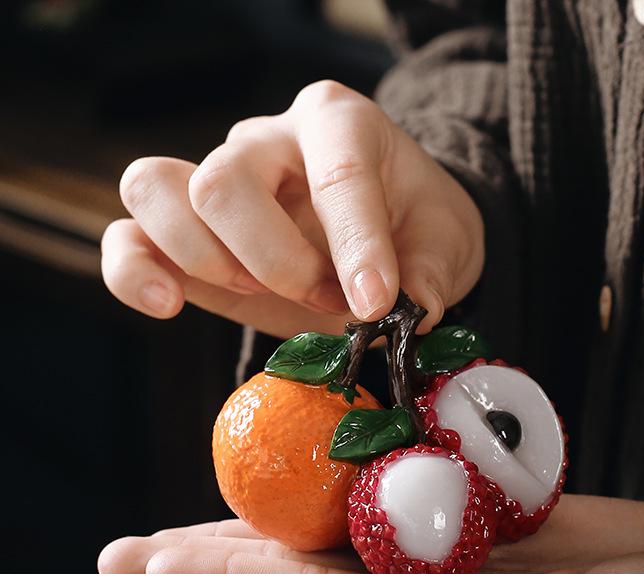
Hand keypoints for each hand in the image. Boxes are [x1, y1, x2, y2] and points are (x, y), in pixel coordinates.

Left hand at [97, 495, 643, 573]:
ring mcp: (447, 546)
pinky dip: (350, 467)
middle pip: (296, 565)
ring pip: (335, 523)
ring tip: (204, 495)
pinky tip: (316, 452)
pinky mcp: (479, 508)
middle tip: (133, 546)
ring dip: (270, 510)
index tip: (147, 565)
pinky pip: (398, 484)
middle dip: (212, 555)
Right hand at [101, 81, 483, 337]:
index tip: (373, 303)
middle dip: (274, 261)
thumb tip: (410, 310)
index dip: (354, 243)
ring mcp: (219, 180)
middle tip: (325, 298)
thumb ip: (431, 272)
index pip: (336, 171)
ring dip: (208, 261)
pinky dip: (132, 271)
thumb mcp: (445, 242)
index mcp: (340, 124)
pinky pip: (129, 235)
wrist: (385, 236)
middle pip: (224, 181)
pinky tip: (167, 302)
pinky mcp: (188, 232)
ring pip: (155, 190)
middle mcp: (268, 141)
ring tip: (262, 293)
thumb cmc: (414, 225)